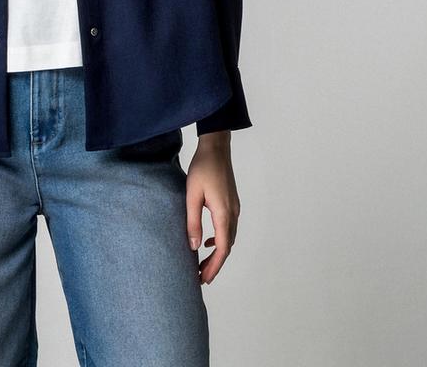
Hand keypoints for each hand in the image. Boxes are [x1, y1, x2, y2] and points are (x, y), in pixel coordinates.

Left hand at [185, 132, 240, 283]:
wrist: (216, 147)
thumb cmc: (202, 168)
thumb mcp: (192, 195)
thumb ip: (193, 221)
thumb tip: (193, 247)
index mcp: (224, 214)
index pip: (221, 248)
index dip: (213, 266)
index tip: (204, 279)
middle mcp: (233, 214)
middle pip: (227, 247)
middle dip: (215, 264)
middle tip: (201, 277)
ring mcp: (234, 208)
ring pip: (228, 238)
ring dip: (217, 253)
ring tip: (202, 264)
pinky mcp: (231, 203)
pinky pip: (228, 228)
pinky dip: (219, 240)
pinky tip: (206, 241)